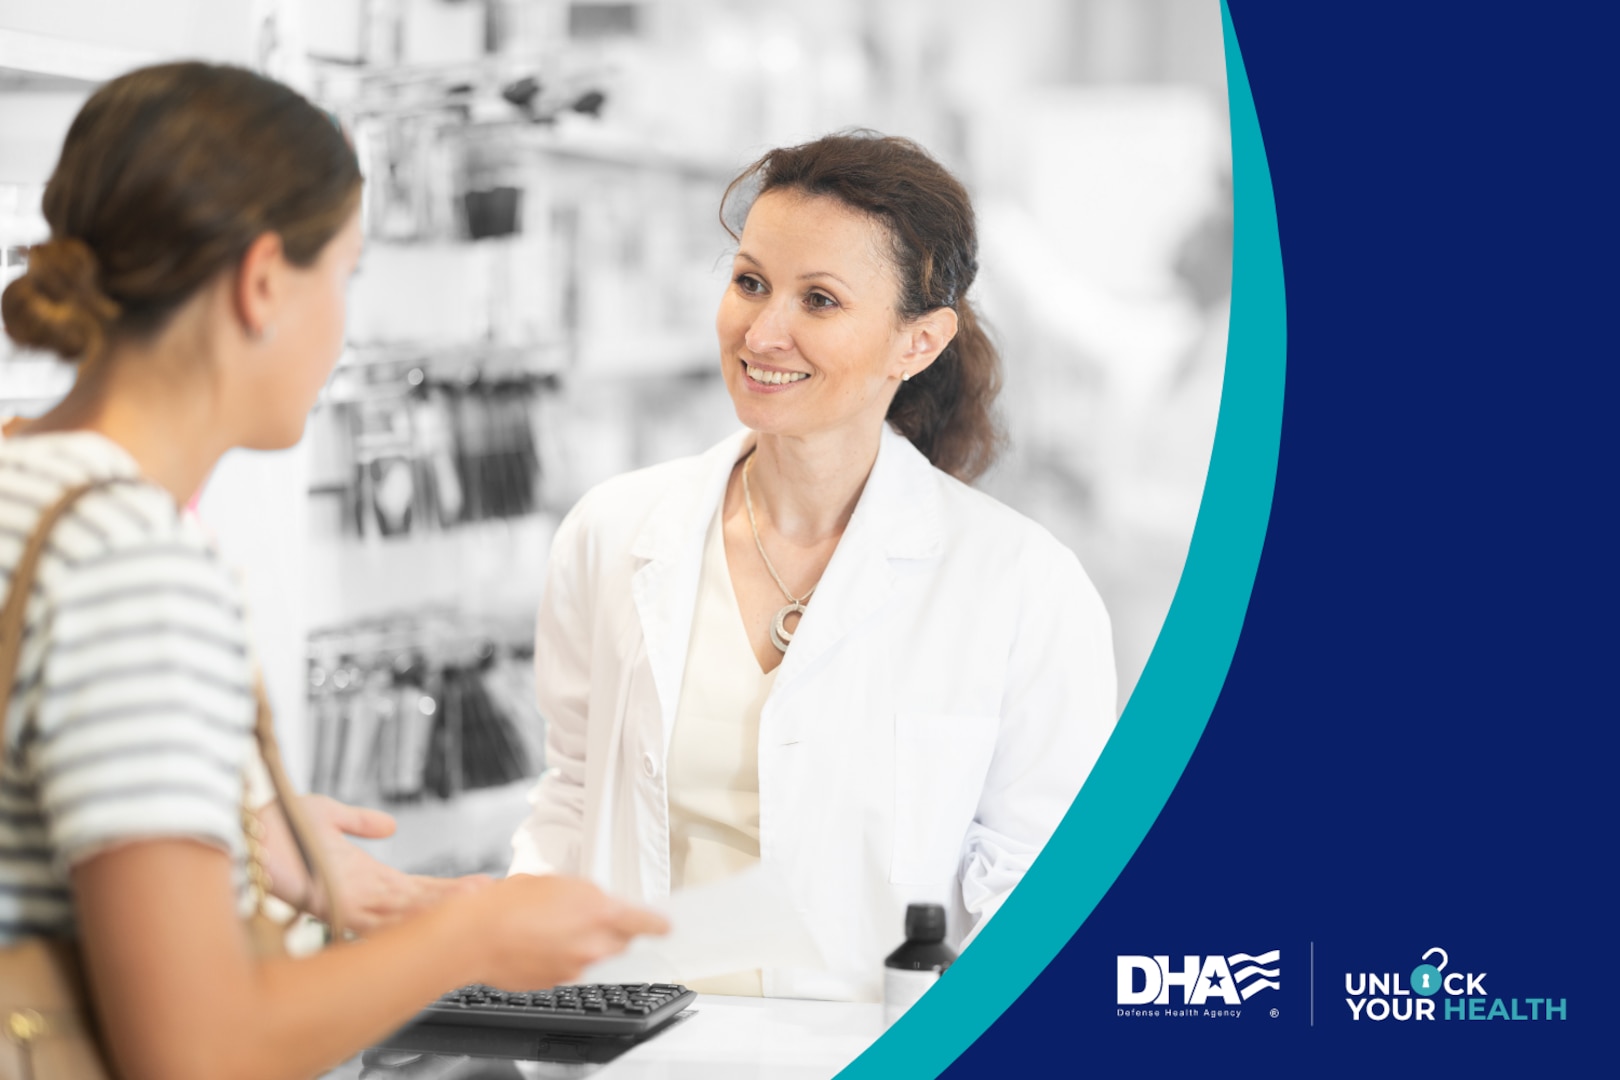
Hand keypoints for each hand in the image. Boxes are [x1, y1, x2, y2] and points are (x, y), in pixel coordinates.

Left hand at [258, 795, 491, 933]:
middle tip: (496, 899)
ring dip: (444, 907)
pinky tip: (436, 910)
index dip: (447, 889)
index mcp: (362, 878)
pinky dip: (411, 913)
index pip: (414, 889)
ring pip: (407, 912)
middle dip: (456, 902)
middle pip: (419, 905)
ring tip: (480, 900)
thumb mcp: (328, 815)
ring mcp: (349, 902)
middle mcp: (360, 894)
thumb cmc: (271, 826)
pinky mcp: (335, 903)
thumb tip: (390, 825)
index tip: (481, 887)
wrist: (240, 831)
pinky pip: (380, 914)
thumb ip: (359, 821)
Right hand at [474, 874, 668, 989]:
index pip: (645, 922)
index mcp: (599, 911)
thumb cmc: (507, 903)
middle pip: (621, 941)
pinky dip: (562, 958)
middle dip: (613, 931)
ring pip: (595, 956)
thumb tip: (596, 903)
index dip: (658, 924)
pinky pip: (571, 969)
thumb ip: (585, 895)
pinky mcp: (558, 982)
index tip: (666, 926)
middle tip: (588, 918)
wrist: (474, 937)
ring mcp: (576, 967)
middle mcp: (593, 944)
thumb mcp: (556, 882)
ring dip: (584, 944)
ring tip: (552, 928)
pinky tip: (539, 943)